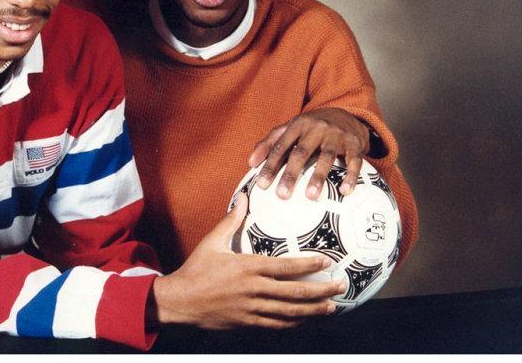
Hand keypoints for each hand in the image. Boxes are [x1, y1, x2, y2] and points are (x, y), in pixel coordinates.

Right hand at [148, 193, 345, 329]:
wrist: (181, 302)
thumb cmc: (196, 269)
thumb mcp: (212, 242)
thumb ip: (231, 221)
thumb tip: (242, 198)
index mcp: (248, 268)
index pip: (286, 268)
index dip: (309, 266)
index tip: (327, 262)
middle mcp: (254, 290)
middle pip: (295, 293)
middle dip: (321, 290)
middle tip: (340, 286)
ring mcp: (252, 309)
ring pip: (290, 312)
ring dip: (313, 310)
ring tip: (331, 306)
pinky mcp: (248, 323)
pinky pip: (277, 324)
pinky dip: (294, 322)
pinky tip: (305, 318)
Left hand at [248, 108, 369, 199]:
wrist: (345, 115)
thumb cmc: (310, 127)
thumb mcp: (290, 128)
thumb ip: (269, 142)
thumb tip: (250, 163)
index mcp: (298, 125)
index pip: (281, 146)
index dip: (270, 165)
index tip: (262, 185)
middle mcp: (316, 128)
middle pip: (301, 152)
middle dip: (291, 174)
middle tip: (282, 195)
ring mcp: (336, 136)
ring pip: (326, 156)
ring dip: (318, 176)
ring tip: (311, 197)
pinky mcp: (354, 144)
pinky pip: (353, 161)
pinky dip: (350, 176)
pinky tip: (345, 191)